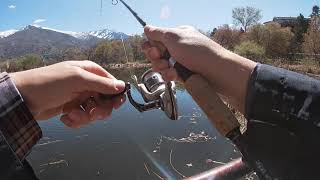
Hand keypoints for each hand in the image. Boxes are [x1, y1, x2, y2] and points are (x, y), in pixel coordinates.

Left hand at [10, 61, 125, 127]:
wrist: (24, 98)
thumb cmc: (49, 83)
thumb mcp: (78, 79)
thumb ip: (101, 84)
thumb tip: (122, 86)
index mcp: (90, 72)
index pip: (112, 83)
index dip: (115, 95)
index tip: (115, 105)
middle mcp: (87, 84)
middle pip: (106, 101)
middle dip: (99, 109)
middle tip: (91, 112)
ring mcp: (80, 97)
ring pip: (95, 112)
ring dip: (85, 117)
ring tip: (72, 115)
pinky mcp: (73, 109)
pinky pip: (84, 119)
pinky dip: (76, 121)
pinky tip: (65, 117)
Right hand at [142, 25, 256, 112]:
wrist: (217, 72)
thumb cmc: (198, 52)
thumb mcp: (174, 37)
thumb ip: (158, 33)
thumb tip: (146, 27)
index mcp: (177, 35)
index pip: (157, 38)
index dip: (150, 44)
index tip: (151, 49)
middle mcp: (179, 47)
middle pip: (157, 53)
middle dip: (155, 57)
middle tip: (159, 57)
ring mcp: (181, 61)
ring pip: (162, 66)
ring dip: (161, 67)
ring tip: (169, 68)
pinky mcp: (184, 74)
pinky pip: (170, 75)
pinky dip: (170, 75)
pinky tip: (175, 76)